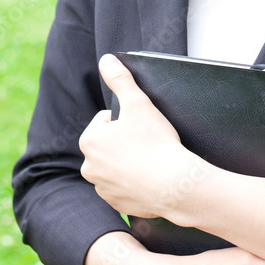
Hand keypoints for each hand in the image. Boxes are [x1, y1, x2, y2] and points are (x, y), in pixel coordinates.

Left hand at [79, 54, 198, 217]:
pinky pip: (124, 187)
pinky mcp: (117, 204)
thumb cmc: (156, 142)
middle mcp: (89, 167)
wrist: (174, 186)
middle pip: (110, 143)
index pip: (107, 120)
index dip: (128, 120)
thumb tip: (106, 60)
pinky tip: (150, 178)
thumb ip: (120, 78)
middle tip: (148, 143)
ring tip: (151, 161)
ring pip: (116, 166)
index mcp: (89, 141)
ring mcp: (102, 188)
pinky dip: (135, 182)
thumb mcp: (138, 103)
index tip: (142, 128)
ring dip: (129, 162)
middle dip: (125, 141)